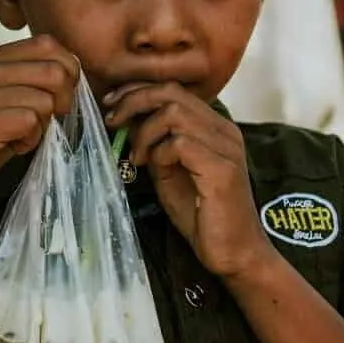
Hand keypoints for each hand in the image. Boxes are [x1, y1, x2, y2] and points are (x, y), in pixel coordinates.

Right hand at [0, 35, 79, 217]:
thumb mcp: (5, 101)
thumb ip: (32, 79)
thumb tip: (75, 69)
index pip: (47, 44)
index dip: (67, 73)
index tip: (56, 99)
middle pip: (53, 72)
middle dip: (61, 102)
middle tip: (43, 123)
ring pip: (44, 101)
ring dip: (41, 127)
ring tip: (18, 138)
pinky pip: (29, 122)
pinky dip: (30, 141)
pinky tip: (11, 148)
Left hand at [104, 83, 275, 280]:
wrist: (233, 252)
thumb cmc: (201, 215)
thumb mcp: (169, 172)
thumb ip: (154, 145)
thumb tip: (127, 122)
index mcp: (214, 128)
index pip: (173, 90)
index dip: (137, 91)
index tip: (111, 105)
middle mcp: (224, 131)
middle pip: (171, 92)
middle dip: (133, 101)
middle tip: (113, 123)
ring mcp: (226, 148)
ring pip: (174, 113)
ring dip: (145, 132)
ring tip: (137, 157)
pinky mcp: (222, 169)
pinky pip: (180, 143)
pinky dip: (158, 153)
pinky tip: (152, 169)